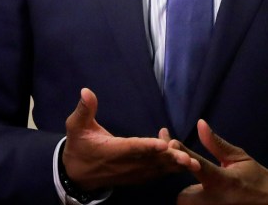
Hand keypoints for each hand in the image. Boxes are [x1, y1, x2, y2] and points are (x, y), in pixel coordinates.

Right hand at [62, 88, 198, 190]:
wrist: (77, 175)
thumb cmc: (79, 147)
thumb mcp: (76, 127)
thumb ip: (84, 110)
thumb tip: (86, 90)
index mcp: (111, 150)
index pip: (131, 148)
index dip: (147, 146)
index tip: (162, 144)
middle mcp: (124, 164)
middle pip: (150, 161)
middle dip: (169, 159)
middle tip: (186, 156)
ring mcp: (132, 173)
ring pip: (156, 169)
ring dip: (174, 165)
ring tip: (191, 160)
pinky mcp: (138, 176)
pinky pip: (156, 173)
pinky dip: (170, 167)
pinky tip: (185, 159)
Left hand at [172, 120, 267, 204]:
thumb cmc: (255, 178)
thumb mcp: (238, 158)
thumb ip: (216, 144)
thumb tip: (200, 123)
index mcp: (223, 181)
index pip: (196, 164)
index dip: (182, 154)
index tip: (171, 144)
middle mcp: (216, 200)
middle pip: (183, 197)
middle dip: (185, 191)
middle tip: (195, 185)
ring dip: (192, 201)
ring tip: (203, 194)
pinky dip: (199, 204)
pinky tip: (205, 198)